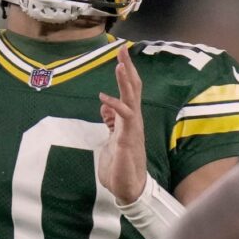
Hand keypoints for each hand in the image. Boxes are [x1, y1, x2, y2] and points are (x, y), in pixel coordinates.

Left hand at [97, 46, 147, 204]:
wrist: (129, 188)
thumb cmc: (121, 167)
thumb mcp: (111, 140)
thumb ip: (111, 123)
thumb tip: (106, 108)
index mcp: (129, 120)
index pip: (129, 92)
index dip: (126, 74)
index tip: (120, 57)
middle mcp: (134, 121)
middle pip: (133, 89)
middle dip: (128, 69)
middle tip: (122, 50)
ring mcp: (133, 129)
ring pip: (132, 99)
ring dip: (126, 82)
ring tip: (120, 64)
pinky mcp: (128, 138)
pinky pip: (124, 117)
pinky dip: (115, 105)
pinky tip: (104, 98)